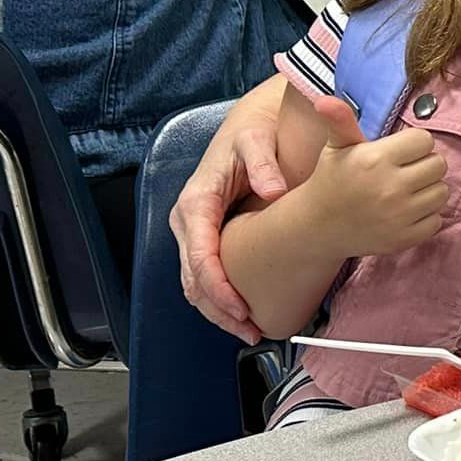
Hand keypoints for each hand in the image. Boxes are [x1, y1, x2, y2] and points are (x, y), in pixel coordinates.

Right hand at [172, 87, 290, 342]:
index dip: (218, 287)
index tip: (240, 309)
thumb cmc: (254, 134)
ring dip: (218, 312)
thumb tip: (272, 190)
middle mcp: (188, 221)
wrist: (249, 128)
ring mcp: (193, 232)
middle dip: (219, 310)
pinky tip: (242, 313)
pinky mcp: (204, 238)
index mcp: (197, 201)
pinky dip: (219, 299)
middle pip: (192, 279)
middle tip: (250, 331)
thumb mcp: (258, 140)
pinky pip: (203, 276)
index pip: (200, 255)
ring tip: (249, 331)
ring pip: (194, 284)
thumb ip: (264, 161)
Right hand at [299, 96, 450, 257]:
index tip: (399, 152)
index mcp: (376, 159)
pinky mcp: (405, 238)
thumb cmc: (331, 180)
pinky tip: (406, 211)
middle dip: (424, 165)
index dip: (414, 144)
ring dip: (429, 190)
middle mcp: (391, 187)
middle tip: (405, 171)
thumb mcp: (335, 147)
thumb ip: (340, 121)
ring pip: (442, 192)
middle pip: (439, 165)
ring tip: (407, 190)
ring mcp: (400, 215)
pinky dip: (427, 216)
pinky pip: (437, 220)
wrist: (317, 226)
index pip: (425, 140)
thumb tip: (326, 100)